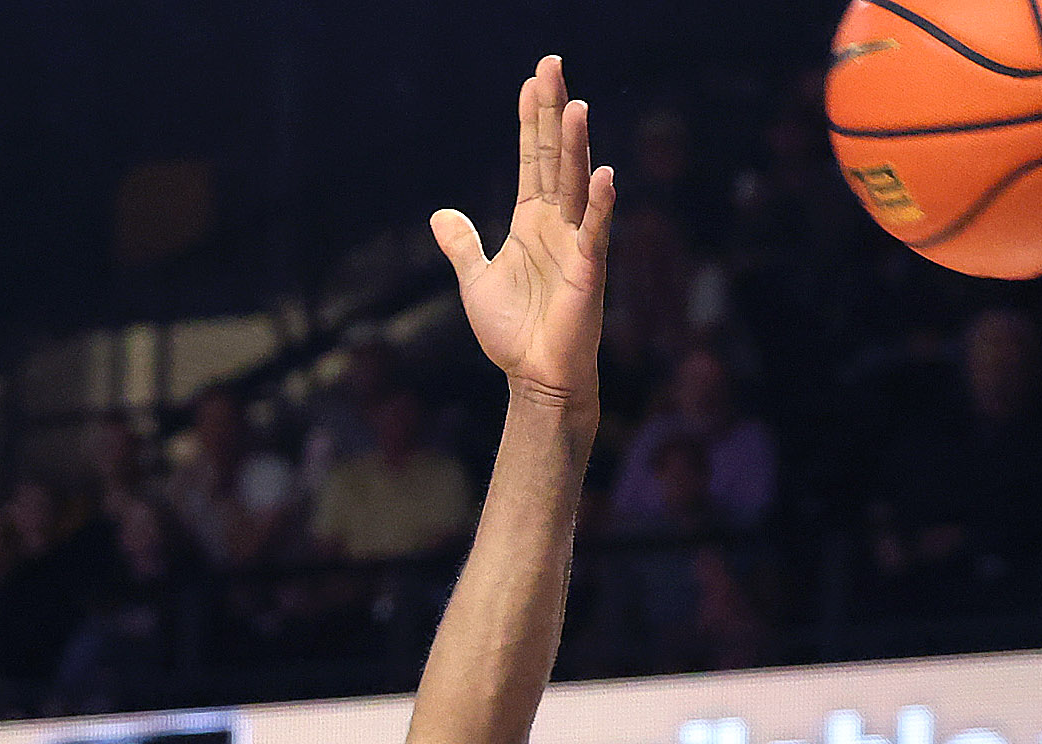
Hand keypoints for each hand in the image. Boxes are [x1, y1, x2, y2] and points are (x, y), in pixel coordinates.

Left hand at [432, 56, 611, 418]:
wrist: (535, 379)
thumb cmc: (513, 334)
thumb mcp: (476, 282)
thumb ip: (462, 246)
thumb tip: (439, 215)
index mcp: (531, 222)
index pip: (532, 159)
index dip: (531, 120)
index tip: (532, 80)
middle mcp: (557, 223)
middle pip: (555, 156)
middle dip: (553, 112)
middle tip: (552, 65)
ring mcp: (576, 243)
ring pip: (574, 184)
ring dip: (575, 146)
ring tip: (574, 105)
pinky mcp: (589, 271)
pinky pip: (595, 232)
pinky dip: (598, 205)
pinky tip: (602, 175)